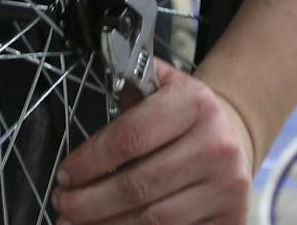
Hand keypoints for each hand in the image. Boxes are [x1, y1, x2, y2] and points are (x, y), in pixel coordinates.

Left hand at [51, 64, 255, 223]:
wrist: (234, 135)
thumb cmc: (184, 115)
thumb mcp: (162, 86)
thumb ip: (129, 88)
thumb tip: (93, 104)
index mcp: (195, 104)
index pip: (129, 138)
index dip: (89, 161)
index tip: (64, 174)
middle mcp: (216, 146)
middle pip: (137, 185)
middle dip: (89, 201)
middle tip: (62, 204)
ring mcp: (226, 187)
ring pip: (152, 219)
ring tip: (76, 222)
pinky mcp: (230, 218)